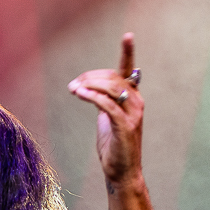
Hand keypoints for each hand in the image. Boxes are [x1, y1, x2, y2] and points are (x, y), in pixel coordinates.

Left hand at [68, 32, 142, 186]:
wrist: (122, 173)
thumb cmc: (114, 147)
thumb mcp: (108, 119)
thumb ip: (104, 102)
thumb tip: (92, 89)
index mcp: (133, 99)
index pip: (130, 71)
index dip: (128, 53)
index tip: (128, 36)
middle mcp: (136, 103)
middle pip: (114, 78)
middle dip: (91, 77)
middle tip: (73, 84)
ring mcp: (133, 115)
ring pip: (112, 88)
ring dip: (89, 85)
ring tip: (73, 89)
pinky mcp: (125, 127)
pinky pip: (108, 105)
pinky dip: (93, 96)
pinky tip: (80, 94)